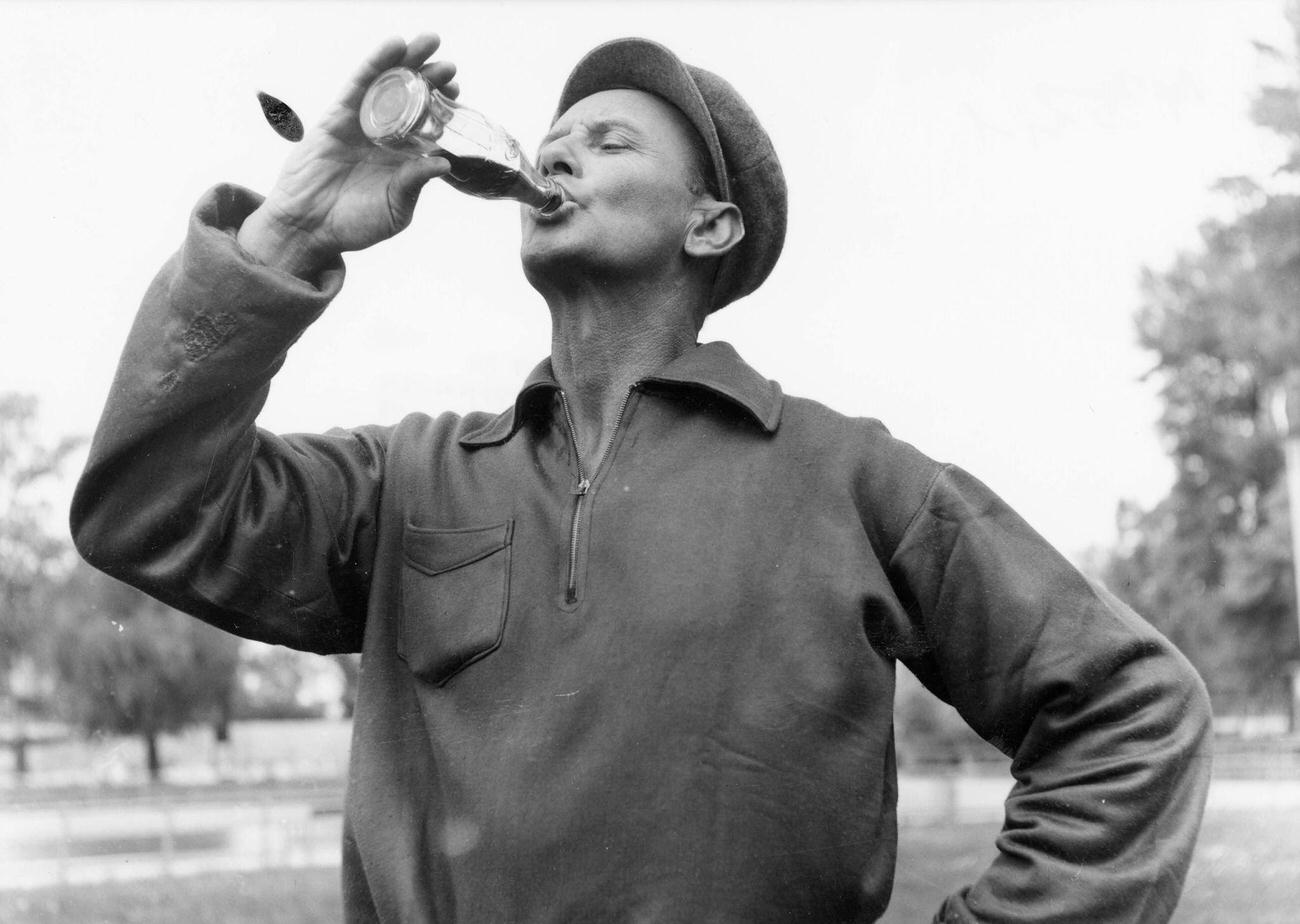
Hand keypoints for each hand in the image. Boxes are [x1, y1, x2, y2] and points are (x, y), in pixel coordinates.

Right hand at [238, 34, 459, 275]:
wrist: (310, 229)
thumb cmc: (353, 226)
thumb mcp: (395, 210)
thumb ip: (415, 185)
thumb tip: (443, 162)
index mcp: (403, 159)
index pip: (428, 125)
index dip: (442, 108)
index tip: (458, 94)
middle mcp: (384, 138)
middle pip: (411, 99)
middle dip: (430, 79)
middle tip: (450, 65)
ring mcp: (361, 125)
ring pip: (387, 85)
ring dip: (408, 61)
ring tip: (430, 42)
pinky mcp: (337, 118)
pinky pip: (359, 85)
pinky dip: (376, 63)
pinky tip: (394, 46)